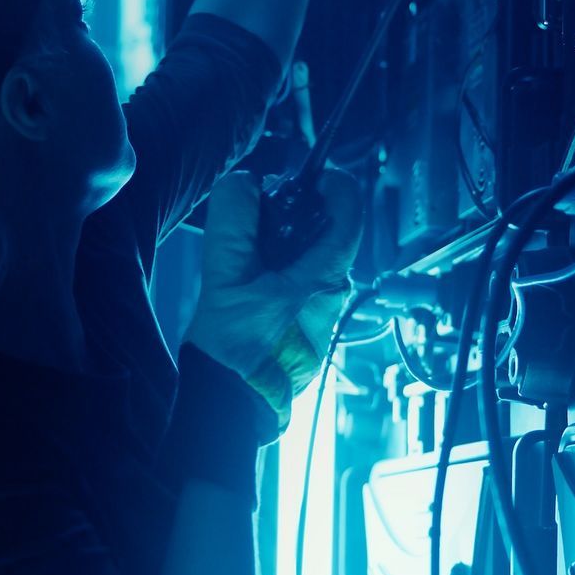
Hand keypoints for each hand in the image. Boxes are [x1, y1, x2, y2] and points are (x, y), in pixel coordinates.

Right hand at [185, 169, 363, 431]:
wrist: (236, 399)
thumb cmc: (238, 346)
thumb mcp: (226, 274)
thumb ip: (235, 222)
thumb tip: (244, 182)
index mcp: (325, 274)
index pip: (348, 210)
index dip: (329, 183)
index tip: (304, 175)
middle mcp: (334, 290)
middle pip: (328, 229)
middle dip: (295, 213)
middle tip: (259, 212)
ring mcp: (324, 308)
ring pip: (314, 255)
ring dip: (285, 242)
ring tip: (248, 249)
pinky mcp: (310, 322)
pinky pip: (304, 279)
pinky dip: (282, 267)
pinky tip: (252, 278)